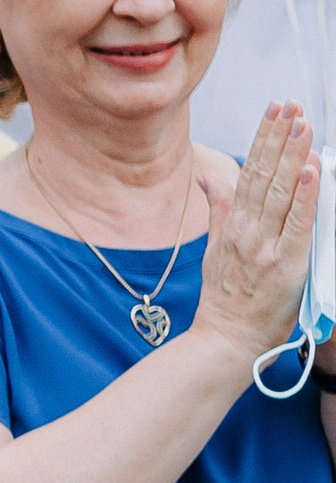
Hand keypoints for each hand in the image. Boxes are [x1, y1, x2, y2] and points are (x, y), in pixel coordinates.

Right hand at [192, 102, 319, 359]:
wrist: (225, 343)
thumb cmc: (225, 302)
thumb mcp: (214, 251)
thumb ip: (219, 210)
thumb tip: (209, 179)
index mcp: (233, 227)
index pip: (249, 173)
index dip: (263, 139)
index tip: (275, 109)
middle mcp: (247, 232)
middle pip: (264, 175)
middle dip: (279, 137)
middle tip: (290, 105)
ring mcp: (265, 247)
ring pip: (280, 192)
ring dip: (292, 155)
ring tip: (303, 124)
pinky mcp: (285, 264)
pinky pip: (297, 224)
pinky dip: (303, 196)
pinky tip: (309, 169)